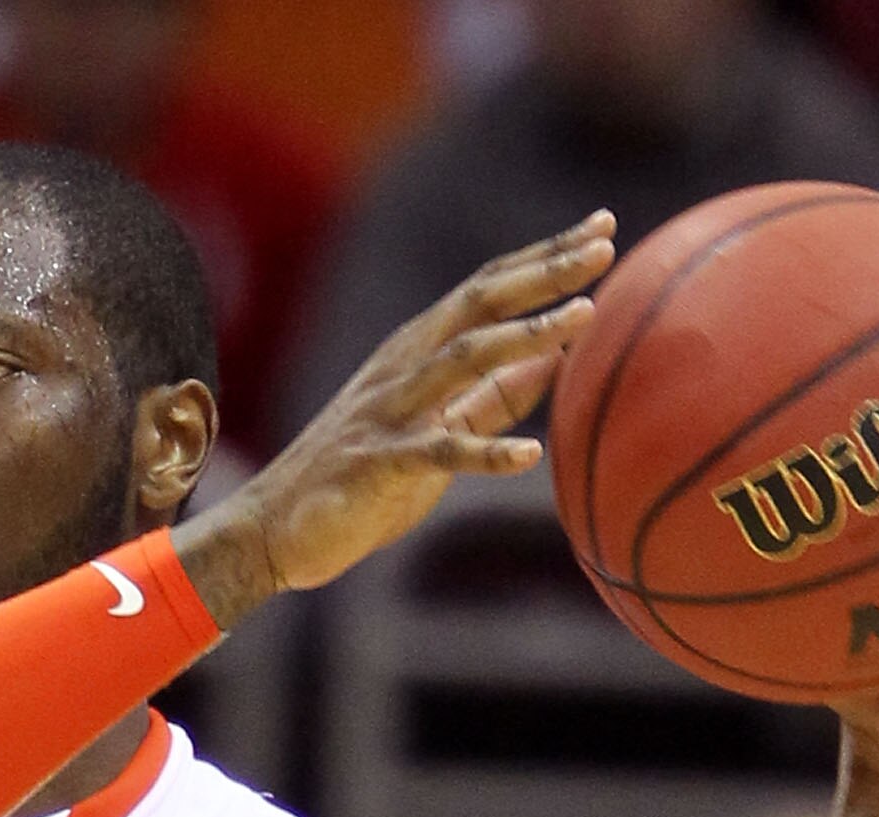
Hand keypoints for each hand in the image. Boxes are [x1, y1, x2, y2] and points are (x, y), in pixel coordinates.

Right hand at [179, 213, 614, 624]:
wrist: (275, 527)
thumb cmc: (363, 480)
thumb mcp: (438, 428)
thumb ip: (492, 397)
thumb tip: (556, 360)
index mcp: (419, 353)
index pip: (489, 289)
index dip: (544, 258)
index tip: (602, 228)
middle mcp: (405, 367)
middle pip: (480, 303)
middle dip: (543, 273)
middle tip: (603, 247)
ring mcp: (390, 412)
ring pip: (463, 358)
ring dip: (525, 336)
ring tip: (584, 318)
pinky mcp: (379, 463)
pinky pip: (438, 452)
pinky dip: (487, 452)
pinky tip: (531, 454)